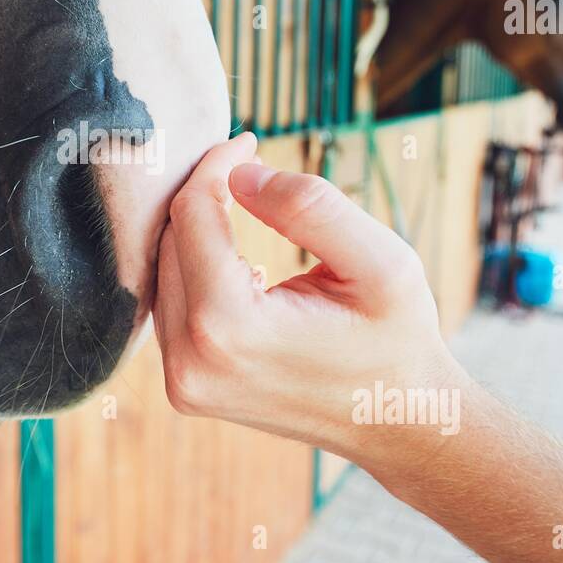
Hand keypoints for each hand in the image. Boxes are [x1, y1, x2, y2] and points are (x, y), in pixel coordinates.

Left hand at [152, 133, 461, 463]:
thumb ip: (309, 208)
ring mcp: (183, 384)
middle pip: (170, 242)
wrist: (398, 422)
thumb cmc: (398, 339)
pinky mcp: (186, 390)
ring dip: (195, 230)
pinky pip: (172, 307)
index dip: (215, 165)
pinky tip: (233, 254)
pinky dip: (194, 269)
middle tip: (244, 162)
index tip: (249, 140)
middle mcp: (191, 363)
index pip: (192, 214)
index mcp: (230, 328)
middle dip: (203, 193)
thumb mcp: (380, 261)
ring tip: (237, 198)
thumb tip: (239, 174)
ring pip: (164, 273)